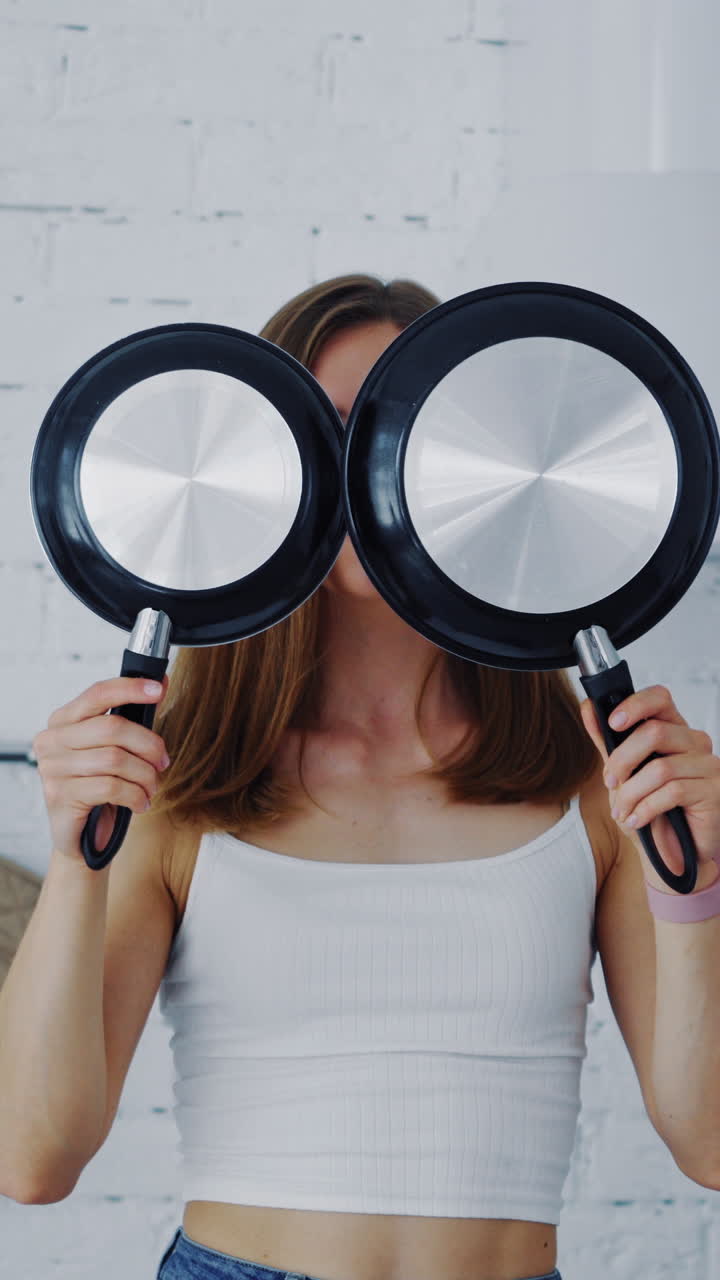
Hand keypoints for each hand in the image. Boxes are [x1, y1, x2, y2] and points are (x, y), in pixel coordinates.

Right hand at [32, 676, 169, 862]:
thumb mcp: (116, 748)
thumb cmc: (100, 787)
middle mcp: (52, 740)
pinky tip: (140, 802)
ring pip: (115, 759)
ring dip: (145, 775)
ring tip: (151, 786)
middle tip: (162, 761)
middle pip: (112, 727)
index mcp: (63, 720)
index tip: (159, 689)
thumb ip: (133, 716)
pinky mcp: (60, 796)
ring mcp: (52, 768)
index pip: (98, 693)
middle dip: (148, 744)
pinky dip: (135, 795)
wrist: (84, 836)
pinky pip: (110, 787)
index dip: (130, 689)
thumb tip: (162, 680)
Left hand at [579, 685, 719, 879]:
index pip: (660, 699)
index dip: (635, 705)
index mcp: (674, 730)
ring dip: (631, 793)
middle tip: (610, 782)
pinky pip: (673, 792)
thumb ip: (608, 742)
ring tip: (622, 810)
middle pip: (655, 732)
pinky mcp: (714, 791)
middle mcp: (695, 743)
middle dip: (622, 760)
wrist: (673, 854)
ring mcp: (709, 766)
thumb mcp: (623, 774)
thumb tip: (589, 707)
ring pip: (660, 767)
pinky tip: (638, 819)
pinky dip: (646, 808)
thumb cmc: (651, 811)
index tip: (612, 722)